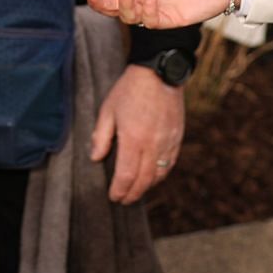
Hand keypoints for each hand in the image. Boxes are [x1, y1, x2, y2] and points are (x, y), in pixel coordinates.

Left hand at [89, 63, 184, 203]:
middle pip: (144, 181)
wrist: (159, 72)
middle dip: (132, 194)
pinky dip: (161, 174)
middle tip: (123, 199)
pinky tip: (153, 176)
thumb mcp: (108, 110)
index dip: (119, 190)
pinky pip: (170, 163)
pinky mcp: (177, 137)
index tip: (113, 196)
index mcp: (133, 140)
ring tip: (136, 190)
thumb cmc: (130, 89)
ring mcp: (168, 142)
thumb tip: (95, 158)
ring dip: (147, 187)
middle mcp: (153, 145)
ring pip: (159, 175)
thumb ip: (101, 136)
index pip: (126, 176)